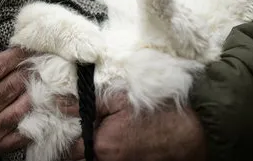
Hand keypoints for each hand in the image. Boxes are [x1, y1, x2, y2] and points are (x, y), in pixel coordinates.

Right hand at [0, 17, 31, 154]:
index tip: (28, 46)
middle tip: (43, 60)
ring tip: (46, 80)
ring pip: (17, 109)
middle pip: (10, 87)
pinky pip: (18, 135)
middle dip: (27, 72)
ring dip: (33, 94)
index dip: (14, 56)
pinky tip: (42, 111)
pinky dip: (32, 124)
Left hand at [66, 95, 206, 160]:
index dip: (67, 137)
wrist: (193, 132)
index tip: (67, 127)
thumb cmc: (158, 112)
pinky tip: (110, 145)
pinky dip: (105, 156)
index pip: (70, 149)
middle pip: (80, 160)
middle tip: (78, 133)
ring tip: (95, 137)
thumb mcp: (120, 99)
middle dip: (77, 148)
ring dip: (90, 154)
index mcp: (101, 146)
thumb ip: (87, 103)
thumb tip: (59, 104)